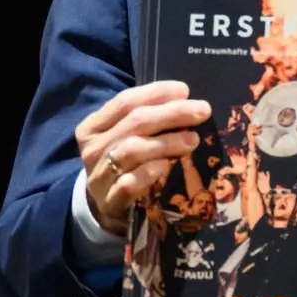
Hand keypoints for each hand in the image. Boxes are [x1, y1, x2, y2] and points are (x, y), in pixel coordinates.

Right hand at [75, 80, 211, 234]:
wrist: (104, 206)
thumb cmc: (123, 162)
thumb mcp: (126, 137)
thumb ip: (148, 119)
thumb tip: (185, 99)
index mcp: (93, 127)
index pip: (125, 102)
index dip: (156, 93)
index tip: (185, 90)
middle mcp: (93, 149)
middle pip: (134, 123)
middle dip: (172, 113)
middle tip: (203, 111)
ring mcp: (99, 176)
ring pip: (133, 150)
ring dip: (167, 142)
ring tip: (193, 140)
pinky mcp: (110, 201)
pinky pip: (130, 184)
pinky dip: (149, 173)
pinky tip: (167, 166)